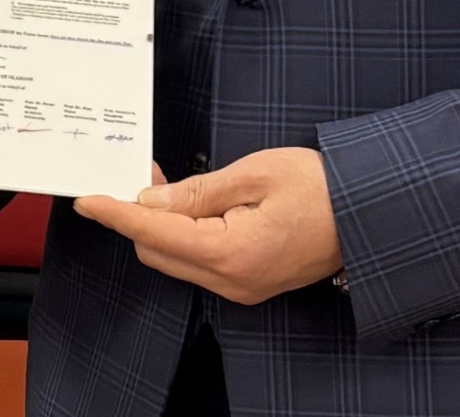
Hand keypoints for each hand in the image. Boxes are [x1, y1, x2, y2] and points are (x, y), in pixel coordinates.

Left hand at [71, 149, 342, 305]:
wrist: (371, 213)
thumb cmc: (324, 188)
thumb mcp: (255, 173)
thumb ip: (196, 190)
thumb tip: (150, 200)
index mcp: (233, 253)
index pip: (154, 234)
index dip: (116, 213)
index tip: (88, 199)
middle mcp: (233, 281)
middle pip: (157, 252)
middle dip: (136, 216)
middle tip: (137, 174)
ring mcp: (242, 286)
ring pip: (175, 259)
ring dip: (160, 225)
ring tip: (164, 184)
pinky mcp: (249, 282)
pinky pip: (199, 263)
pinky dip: (184, 236)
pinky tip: (189, 205)